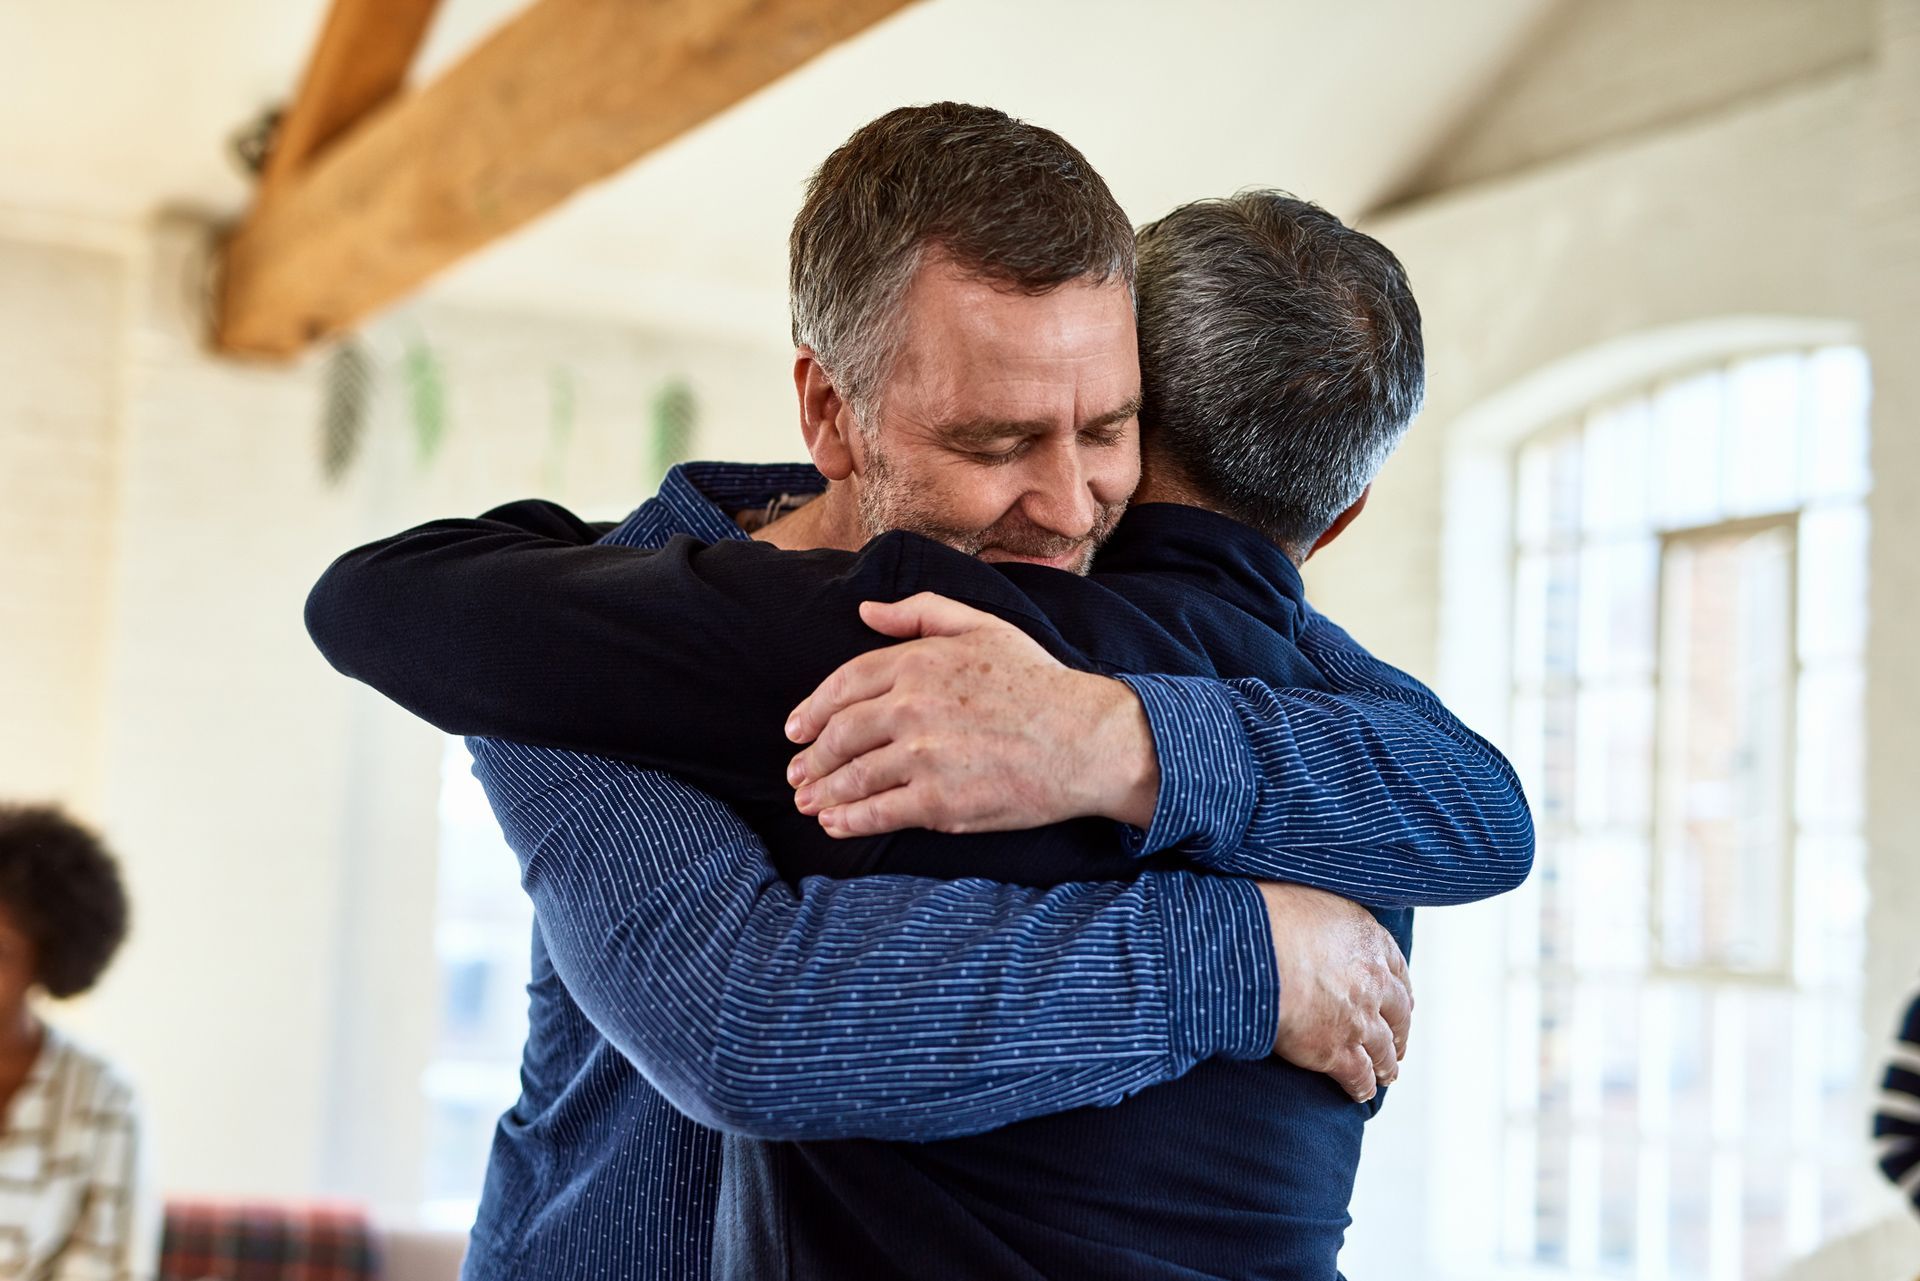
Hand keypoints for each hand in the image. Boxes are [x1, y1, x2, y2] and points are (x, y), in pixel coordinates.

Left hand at [784, 593, 1160, 836]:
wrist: (1085, 738)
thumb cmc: (1037, 681)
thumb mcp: (981, 626)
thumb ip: (920, 611)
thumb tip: (865, 610)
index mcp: (918, 661)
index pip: (844, 685)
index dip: (812, 709)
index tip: (796, 729)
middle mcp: (912, 706)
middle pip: (840, 735)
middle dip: (811, 758)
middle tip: (797, 774)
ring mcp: (923, 756)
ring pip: (853, 777)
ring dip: (822, 793)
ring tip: (809, 802)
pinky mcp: (939, 801)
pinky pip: (878, 813)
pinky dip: (848, 821)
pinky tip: (834, 824)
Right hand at [1258, 882, 1411, 1101]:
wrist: (1253, 950)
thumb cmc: (1268, 916)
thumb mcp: (1307, 897)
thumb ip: (1324, 917)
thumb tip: (1314, 919)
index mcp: (1369, 940)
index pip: (1396, 969)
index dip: (1399, 989)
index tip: (1400, 1000)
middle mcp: (1373, 981)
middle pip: (1398, 1012)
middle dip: (1400, 1029)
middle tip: (1398, 1042)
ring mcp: (1359, 1019)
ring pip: (1384, 1048)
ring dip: (1387, 1063)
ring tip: (1387, 1073)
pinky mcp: (1336, 1051)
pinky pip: (1358, 1076)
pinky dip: (1362, 1087)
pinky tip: (1361, 1093)